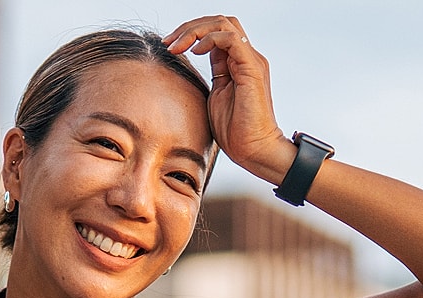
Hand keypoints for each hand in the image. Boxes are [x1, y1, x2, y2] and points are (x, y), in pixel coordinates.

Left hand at [163, 16, 290, 181]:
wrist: (254, 150)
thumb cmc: (235, 132)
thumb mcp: (215, 98)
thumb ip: (212, 77)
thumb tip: (193, 65)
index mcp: (237, 62)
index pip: (215, 32)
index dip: (190, 33)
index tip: (168, 46)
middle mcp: (246, 56)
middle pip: (218, 21)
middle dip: (189, 27)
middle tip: (168, 42)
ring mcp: (251, 60)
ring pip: (223, 24)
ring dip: (195, 30)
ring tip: (177, 45)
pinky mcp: (252, 69)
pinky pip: (230, 39)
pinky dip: (210, 40)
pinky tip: (195, 52)